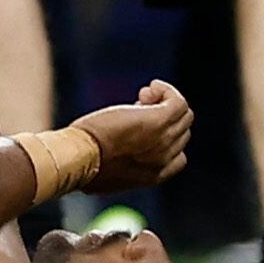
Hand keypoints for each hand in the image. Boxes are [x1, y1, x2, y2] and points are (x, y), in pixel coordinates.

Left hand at [73, 80, 192, 189]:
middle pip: (181, 131)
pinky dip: (167, 90)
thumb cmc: (83, 162)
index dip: (163, 136)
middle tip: (137, 106)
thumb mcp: (107, 173)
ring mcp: (164, 140)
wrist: (80, 158)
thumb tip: (117, 152)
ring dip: (165, 101)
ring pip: (184, 115)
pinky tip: (152, 86)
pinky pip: (178, 102)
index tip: (140, 126)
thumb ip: (122, 166)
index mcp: (155, 176)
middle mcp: (165, 160)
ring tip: (142, 97)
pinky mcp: (158, 120)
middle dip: (162, 115)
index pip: (178, 155)